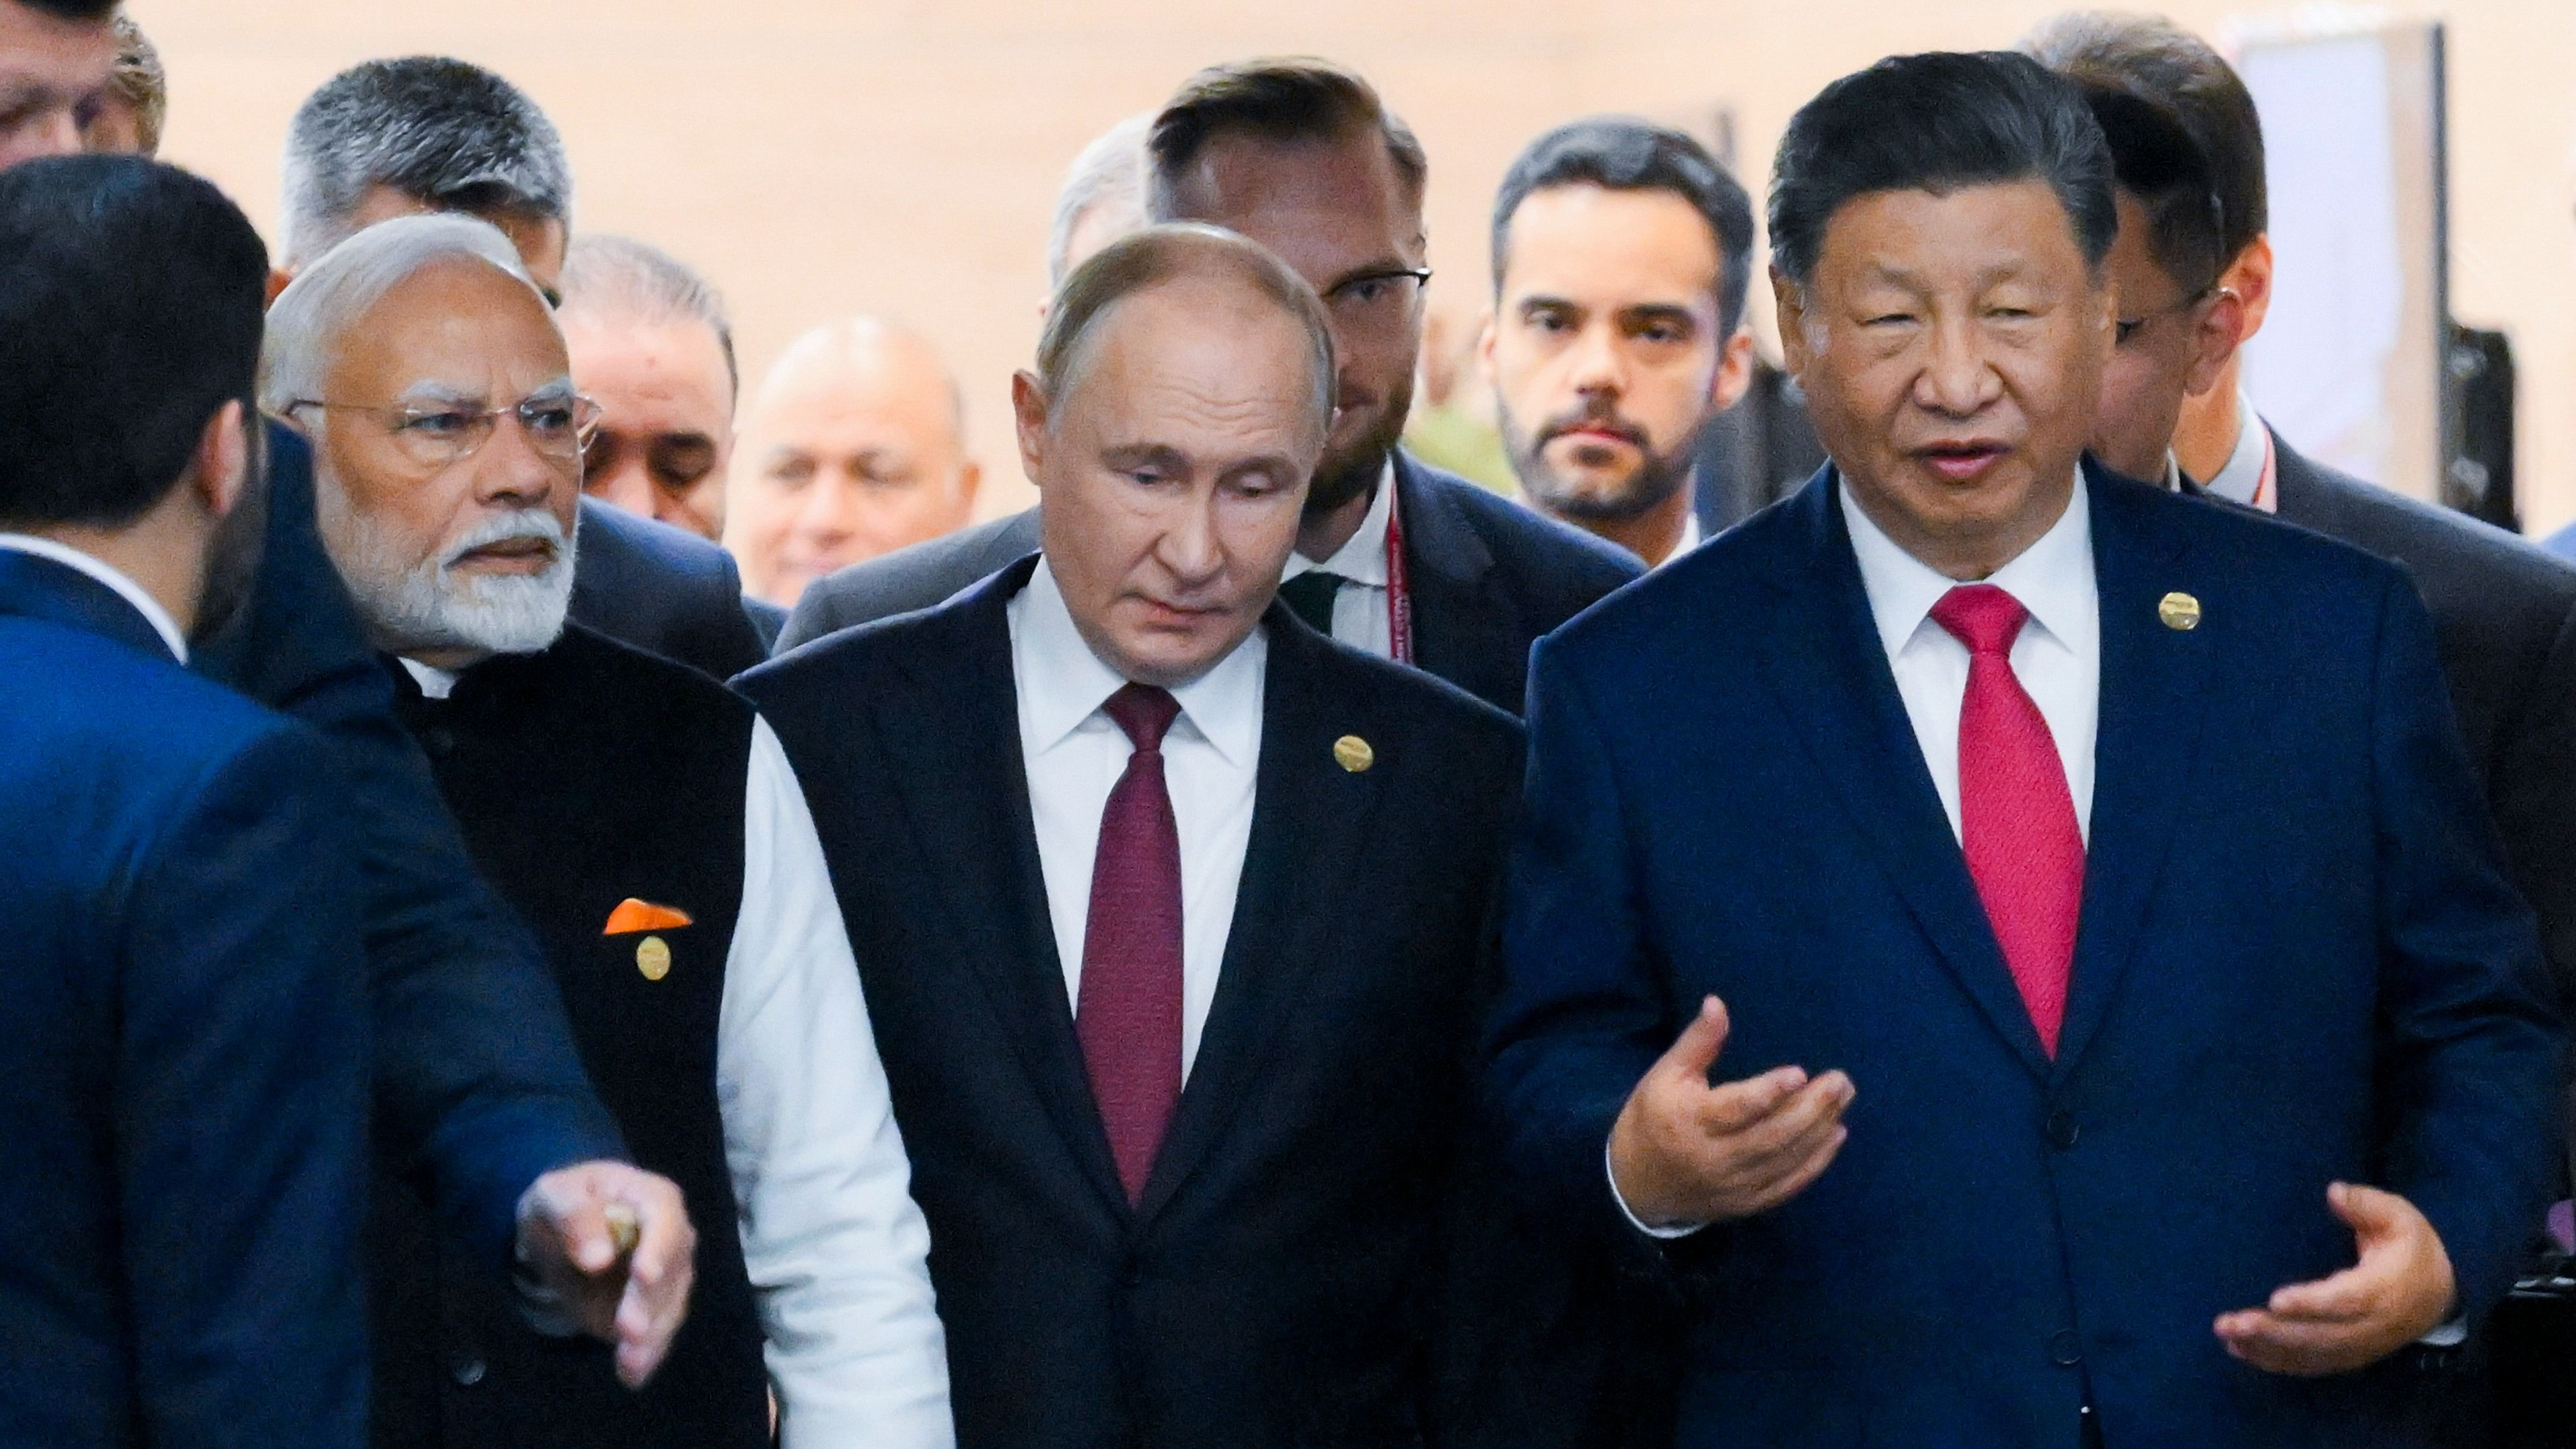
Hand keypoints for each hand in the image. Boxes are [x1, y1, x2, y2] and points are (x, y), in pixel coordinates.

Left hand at [516, 1162, 696, 1387]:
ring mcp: (667, 1279)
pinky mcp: (652, 1312)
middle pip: (672, 1272)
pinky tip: (631, 1375)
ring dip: (652, 1337)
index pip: (667, 1221)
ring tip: (630, 1361)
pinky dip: (645, 1356)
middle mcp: (672, 1240)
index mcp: (655, 1200)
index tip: (644, 1276)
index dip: (659, 1248)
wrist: (559, 1232)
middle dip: (650, 1303)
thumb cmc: (562, 1202)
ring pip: (668, 1309)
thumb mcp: (553, 1196)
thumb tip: (597, 1259)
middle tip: (629, 1329)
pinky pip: (655, 1336)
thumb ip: (573, 1216)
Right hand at [1607, 995, 1853, 1229]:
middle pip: (1771, 1135)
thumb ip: (1697, 1042)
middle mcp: (1714, 1158)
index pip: (1736, 1108)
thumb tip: (1717, 1003)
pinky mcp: (1747, 1204)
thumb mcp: (1665, 1075)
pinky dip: (1815, 1163)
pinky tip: (1835, 1137)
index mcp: (1691, 1121)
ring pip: (1784, 1160)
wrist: (1636, 1184)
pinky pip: (1787, 1185)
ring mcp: (1734, 1186)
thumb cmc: (1653, 1118)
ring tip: (1843, 1101)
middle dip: (1811, 1109)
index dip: (1769, 1092)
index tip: (1800, 1072)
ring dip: (1819, 1131)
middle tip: (1840, 1081)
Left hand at [2215, 1182, 2455, 1375]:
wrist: (2437, 1294)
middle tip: (2232, 1322)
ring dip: (2266, 1348)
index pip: (2345, 1302)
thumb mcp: (2399, 1217)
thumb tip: (2334, 1191)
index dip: (2311, 1304)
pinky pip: (2309, 1364)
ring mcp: (2359, 1346)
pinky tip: (2239, 1350)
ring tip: (2226, 1334)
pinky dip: (2274, 1360)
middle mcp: (2371, 1326)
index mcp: (2385, 1290)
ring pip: (2311, 1354)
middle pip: (2320, 1336)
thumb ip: (2367, 1204)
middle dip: (2274, 1331)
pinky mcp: (2347, 1356)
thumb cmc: (2410, 1248)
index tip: (2276, 1300)